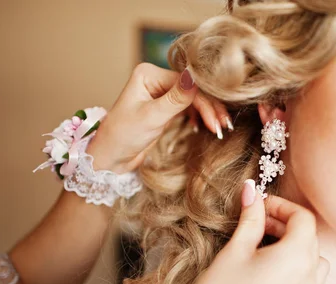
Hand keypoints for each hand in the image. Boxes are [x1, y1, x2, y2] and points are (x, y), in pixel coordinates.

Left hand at [87, 63, 232, 173]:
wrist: (111, 157)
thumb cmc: (123, 136)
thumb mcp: (152, 117)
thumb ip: (176, 98)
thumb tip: (195, 77)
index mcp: (149, 74)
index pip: (186, 83)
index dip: (205, 102)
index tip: (217, 122)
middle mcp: (156, 79)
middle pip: (193, 90)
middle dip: (210, 108)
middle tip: (224, 127)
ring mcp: (162, 93)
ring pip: (194, 99)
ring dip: (208, 114)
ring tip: (220, 129)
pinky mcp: (165, 107)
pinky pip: (189, 107)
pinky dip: (199, 117)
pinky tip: (205, 127)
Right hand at [175, 180, 328, 283]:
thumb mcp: (234, 251)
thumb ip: (251, 218)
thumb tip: (252, 190)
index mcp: (296, 257)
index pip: (303, 218)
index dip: (281, 206)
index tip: (259, 206)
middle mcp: (311, 279)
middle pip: (309, 239)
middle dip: (285, 226)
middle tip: (256, 226)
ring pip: (316, 264)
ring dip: (296, 251)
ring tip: (267, 253)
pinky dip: (302, 278)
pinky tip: (276, 281)